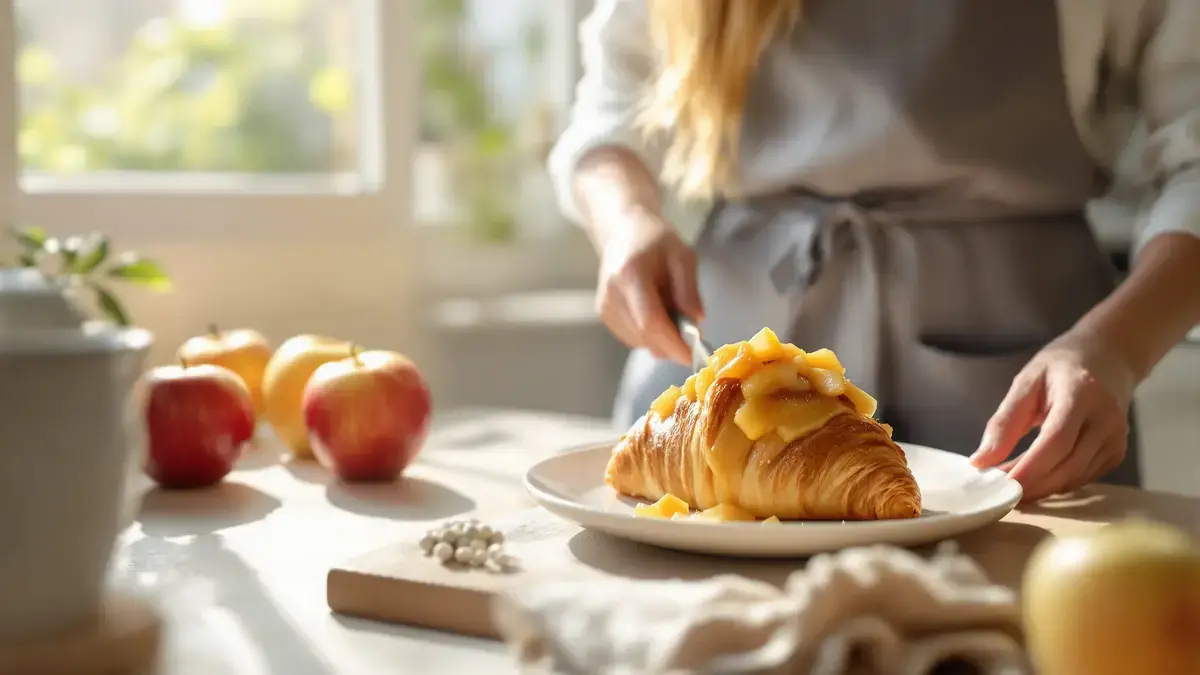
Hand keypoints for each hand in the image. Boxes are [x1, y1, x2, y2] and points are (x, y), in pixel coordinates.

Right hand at [595, 207, 703, 365]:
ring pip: (639, 341)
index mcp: (631, 275)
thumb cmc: (656, 240)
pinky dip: (650, 335)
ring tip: (670, 310)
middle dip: (671, 344)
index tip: (693, 355)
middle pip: (644, 336)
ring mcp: (604, 307)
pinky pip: (632, 338)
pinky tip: (656, 312)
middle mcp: (611, 295)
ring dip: (661, 339)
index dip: (672, 343)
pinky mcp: (604, 314)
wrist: (623, 232)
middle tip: (691, 334)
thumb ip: (689, 289)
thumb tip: (697, 321)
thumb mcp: (683, 255)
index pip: (649, 320)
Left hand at [969, 328, 1137, 501]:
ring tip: (1010, 486)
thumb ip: (1004, 422)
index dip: (1029, 468)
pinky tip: (1034, 479)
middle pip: (1068, 466)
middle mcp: (1106, 419)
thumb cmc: (1061, 366)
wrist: (1109, 356)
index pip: (1056, 440)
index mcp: (1082, 394)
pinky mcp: (1117, 452)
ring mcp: (1116, 438)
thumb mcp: (1026, 382)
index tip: (1000, 485)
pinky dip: (1056, 483)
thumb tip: (981, 461)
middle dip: (1031, 484)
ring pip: (1076, 477)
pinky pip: (1084, 477)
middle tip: (997, 490)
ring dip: (1041, 488)